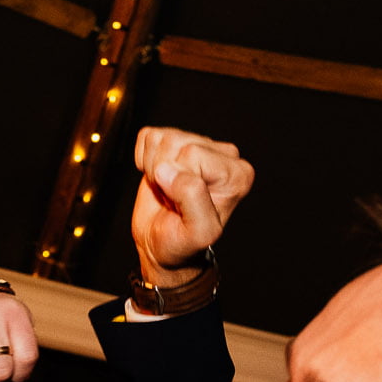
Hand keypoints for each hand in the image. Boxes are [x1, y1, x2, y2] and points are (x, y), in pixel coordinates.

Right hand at [131, 127, 254, 288]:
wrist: (162, 244)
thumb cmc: (182, 241)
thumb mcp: (198, 232)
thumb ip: (192, 198)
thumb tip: (168, 169)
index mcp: (238, 174)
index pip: (193, 155)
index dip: (178, 182)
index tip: (183, 206)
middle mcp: (224, 154)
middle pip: (178, 143)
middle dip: (165, 174)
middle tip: (173, 200)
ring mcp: (199, 144)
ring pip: (163, 139)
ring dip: (154, 169)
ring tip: (168, 192)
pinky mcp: (175, 141)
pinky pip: (148, 137)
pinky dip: (143, 160)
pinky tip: (159, 179)